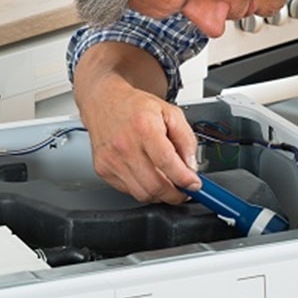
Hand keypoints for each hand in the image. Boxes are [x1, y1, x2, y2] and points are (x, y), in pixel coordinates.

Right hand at [77, 84, 200, 204]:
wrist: (104, 102)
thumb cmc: (135, 106)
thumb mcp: (170, 113)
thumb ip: (186, 139)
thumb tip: (191, 166)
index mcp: (144, 128)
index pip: (167, 162)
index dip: (184, 179)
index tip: (194, 185)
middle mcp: (125, 146)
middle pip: (155, 185)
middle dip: (175, 194)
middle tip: (184, 190)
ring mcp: (112, 160)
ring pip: (143, 194)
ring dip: (161, 195)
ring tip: (168, 184)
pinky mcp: (103, 169)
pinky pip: (129, 191)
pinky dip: (144, 189)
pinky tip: (149, 177)